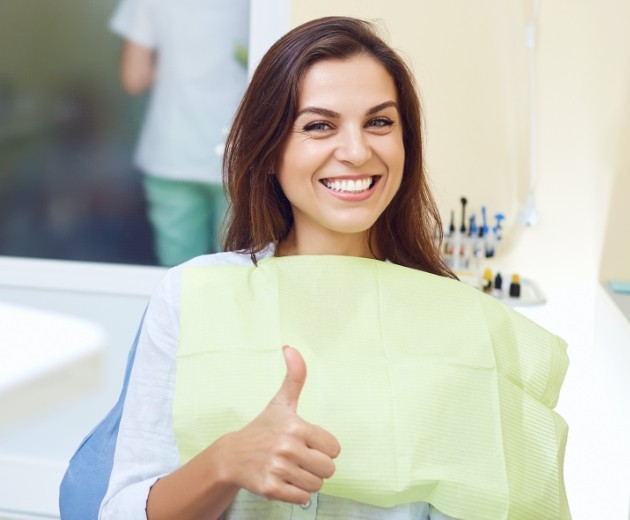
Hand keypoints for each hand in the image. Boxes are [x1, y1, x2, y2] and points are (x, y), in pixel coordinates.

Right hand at [220, 345, 339, 504]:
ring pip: (317, 485)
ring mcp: (279, 469)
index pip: (334, 448)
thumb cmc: (262, 429)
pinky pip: (302, 498)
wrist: (232, 456)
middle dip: (317, 466)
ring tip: (291, 469)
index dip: (323, 448)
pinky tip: (284, 481)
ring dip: (307, 480)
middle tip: (300, 459)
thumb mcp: (280, 402)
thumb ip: (294, 377)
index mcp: (296, 427)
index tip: (308, 444)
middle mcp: (288, 448)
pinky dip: (296, 493)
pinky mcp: (271, 489)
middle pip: (328, 469)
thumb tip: (290, 348)